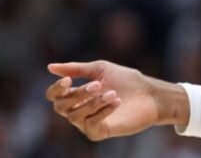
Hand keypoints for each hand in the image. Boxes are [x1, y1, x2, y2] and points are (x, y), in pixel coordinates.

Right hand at [45, 60, 187, 140]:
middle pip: (61, 106)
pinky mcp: (99, 132)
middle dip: (78, 94)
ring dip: (93, 102)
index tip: (68, 81)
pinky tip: (116, 102)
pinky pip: (90, 125)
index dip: (56, 89)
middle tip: (98, 84)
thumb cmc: (126, 80)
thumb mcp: (100, 69)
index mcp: (76, 94)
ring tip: (112, 93)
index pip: (54, 96)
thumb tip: (50, 67)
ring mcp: (88, 122)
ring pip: (75, 116)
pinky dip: (102, 112)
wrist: (149, 93)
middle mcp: (78, 110)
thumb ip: (76, 69)